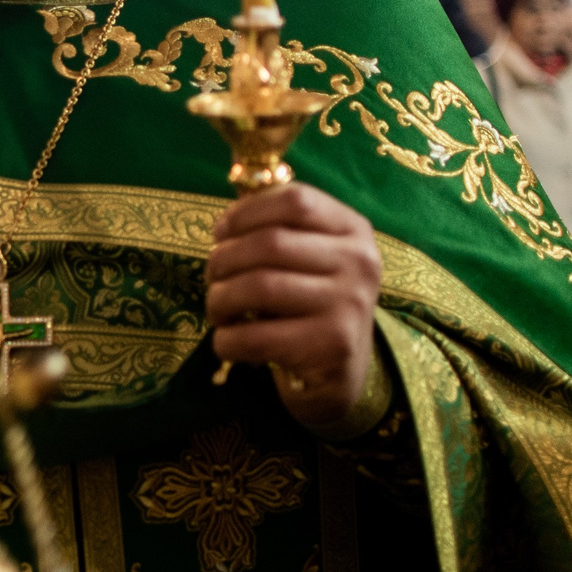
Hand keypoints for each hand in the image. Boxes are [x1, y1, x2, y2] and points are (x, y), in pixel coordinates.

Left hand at [204, 184, 382, 434]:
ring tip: (217, 308)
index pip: (295, 200)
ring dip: (220, 298)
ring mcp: (350, 304)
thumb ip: (277, 230)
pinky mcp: (334, 345)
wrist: (342, 370)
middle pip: (270, 243)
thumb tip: (224, 223)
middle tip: (212, 276)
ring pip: (259, 287)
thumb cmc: (310, 303)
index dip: (246, 212)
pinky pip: (258, 336)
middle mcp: (360, 262)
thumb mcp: (309, 258)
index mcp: (353, 230)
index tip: (221, 232)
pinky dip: (227, 339)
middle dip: (224, 259)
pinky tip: (226, 340)